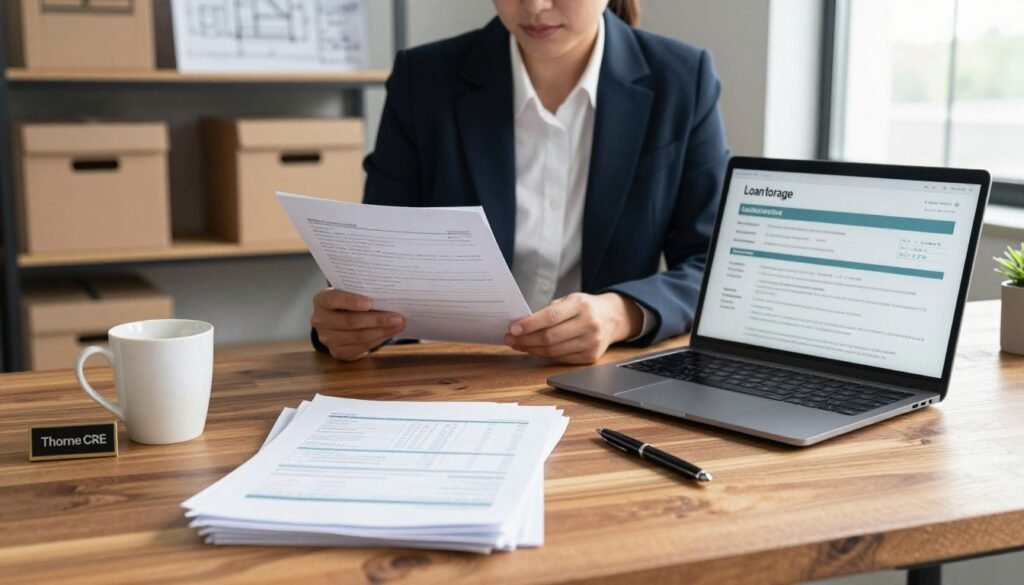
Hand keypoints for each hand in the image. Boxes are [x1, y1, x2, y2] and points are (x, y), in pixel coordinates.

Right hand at [311, 288, 405, 361]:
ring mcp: (327, 338)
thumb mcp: (350, 292)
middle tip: (398, 317)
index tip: (370, 302)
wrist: (338, 318)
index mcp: (322, 300)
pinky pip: (360, 348)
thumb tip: (390, 298)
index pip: (334, 299)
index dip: (351, 301)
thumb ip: (363, 293)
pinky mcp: (337, 352)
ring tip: (399, 325)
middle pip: (351, 321)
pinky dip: (378, 340)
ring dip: (382, 331)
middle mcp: (320, 320)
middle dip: (377, 320)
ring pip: (358, 337)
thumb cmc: (349, 301)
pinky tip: (389, 334)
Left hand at [505, 293, 643, 363]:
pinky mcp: (590, 357)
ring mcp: (591, 343)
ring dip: (531, 349)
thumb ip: (548, 311)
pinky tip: (533, 350)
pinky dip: (544, 355)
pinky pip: (560, 359)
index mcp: (581, 305)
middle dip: (526, 340)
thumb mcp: (569, 300)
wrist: (612, 318)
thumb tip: (521, 325)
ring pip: (553, 351)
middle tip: (510, 339)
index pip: (551, 317)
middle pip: (550, 337)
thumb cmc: (584, 308)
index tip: (513, 328)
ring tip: (518, 345)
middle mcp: (588, 324)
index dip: (530, 324)